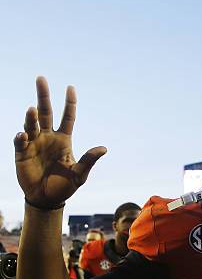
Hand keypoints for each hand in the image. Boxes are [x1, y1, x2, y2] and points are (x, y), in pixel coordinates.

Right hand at [14, 77, 106, 207]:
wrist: (47, 199)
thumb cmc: (65, 186)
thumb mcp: (79, 174)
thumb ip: (89, 160)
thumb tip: (104, 148)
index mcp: (64, 140)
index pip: (67, 117)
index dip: (69, 103)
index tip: (70, 87)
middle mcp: (48, 137)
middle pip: (45, 112)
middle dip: (43, 95)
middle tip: (41, 78)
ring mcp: (34, 144)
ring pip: (32, 124)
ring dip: (31, 117)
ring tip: (32, 110)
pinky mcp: (22, 153)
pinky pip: (20, 141)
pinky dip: (21, 137)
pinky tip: (23, 135)